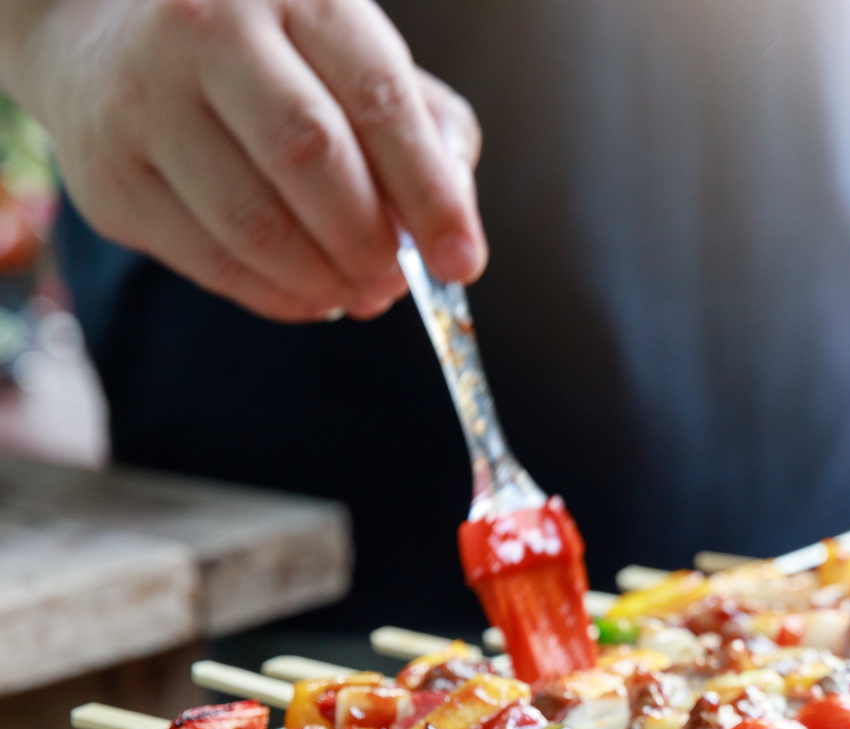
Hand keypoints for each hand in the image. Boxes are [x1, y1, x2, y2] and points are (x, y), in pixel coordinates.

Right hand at [1, 0, 484, 321]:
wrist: (104, 39)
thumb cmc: (270, 59)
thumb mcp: (355, 59)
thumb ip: (424, 132)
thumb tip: (451, 230)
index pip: (378, 100)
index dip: (431, 194)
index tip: (462, 260)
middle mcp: (207, 29)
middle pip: (308, 156)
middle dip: (370, 241)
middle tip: (397, 281)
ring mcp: (143, 99)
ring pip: (253, 222)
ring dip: (325, 280)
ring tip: (360, 292)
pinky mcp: (108, 174)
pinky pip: (207, 260)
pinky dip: (275, 295)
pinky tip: (309, 294)